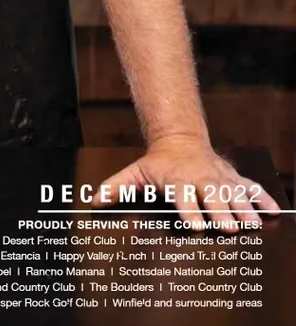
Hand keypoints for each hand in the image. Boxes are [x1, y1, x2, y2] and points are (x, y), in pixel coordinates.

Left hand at [91, 134, 281, 226]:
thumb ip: (115, 188)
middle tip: (229, 229)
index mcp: (178, 181)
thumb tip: (92, 202)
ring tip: (254, 224)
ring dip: (244, 209)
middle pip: (212, 197)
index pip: (183, 198)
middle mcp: (201, 180)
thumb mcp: (135, 173)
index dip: (188, 212)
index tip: (194, 227)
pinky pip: (251, 188)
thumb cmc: (157, 164)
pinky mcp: (233, 178)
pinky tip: (275, 211)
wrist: (181, 139)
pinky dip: (263, 198)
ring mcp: (220, 179)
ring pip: (234, 194)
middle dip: (221, 213)